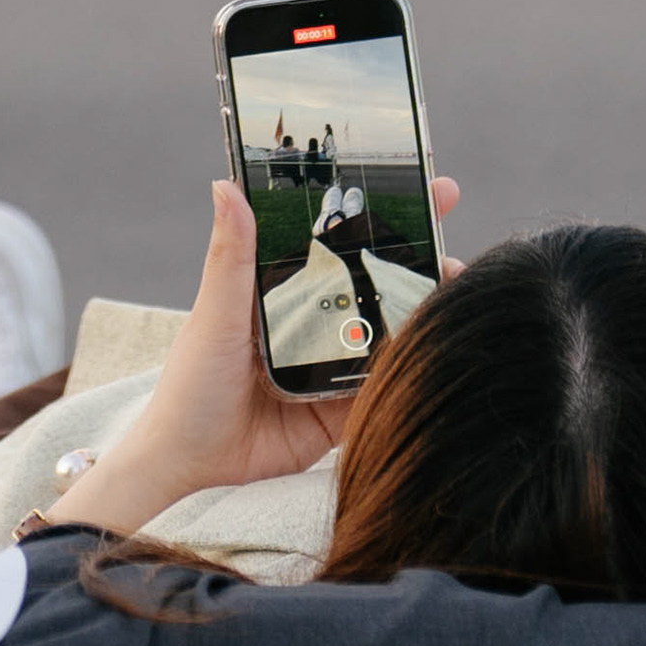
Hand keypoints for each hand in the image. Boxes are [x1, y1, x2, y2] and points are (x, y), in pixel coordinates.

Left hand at [57, 175, 461, 536]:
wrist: (188, 462)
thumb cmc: (190, 382)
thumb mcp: (217, 312)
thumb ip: (231, 255)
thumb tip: (225, 184)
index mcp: (283, 289)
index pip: (338, 239)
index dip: (379, 212)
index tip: (420, 182)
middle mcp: (313, 321)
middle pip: (373, 280)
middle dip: (417, 255)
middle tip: (451, 233)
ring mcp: (331, 364)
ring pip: (387, 330)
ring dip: (423, 307)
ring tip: (457, 283)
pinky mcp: (342, 410)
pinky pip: (383, 384)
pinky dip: (410, 364)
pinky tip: (437, 343)